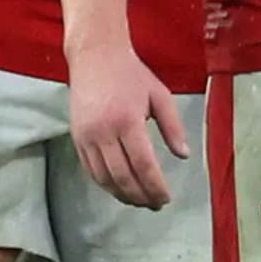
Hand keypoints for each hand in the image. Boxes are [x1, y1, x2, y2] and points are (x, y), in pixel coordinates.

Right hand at [68, 46, 190, 210]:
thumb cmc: (131, 74)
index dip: (155, 187)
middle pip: (122, 176)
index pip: (143, 165)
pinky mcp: (76, 137)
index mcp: (127, 121)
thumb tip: (184, 155)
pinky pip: (90, 169)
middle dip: (141, 196)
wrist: (94, 56)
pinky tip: (120, 189)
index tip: (166, 198)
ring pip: (103, 178)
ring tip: (140, 201)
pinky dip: (105, 184)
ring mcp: (86, 136)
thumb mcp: (161, 95)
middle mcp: (104, 131)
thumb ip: (173, 127)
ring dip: (122, 195)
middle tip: (156, 205)